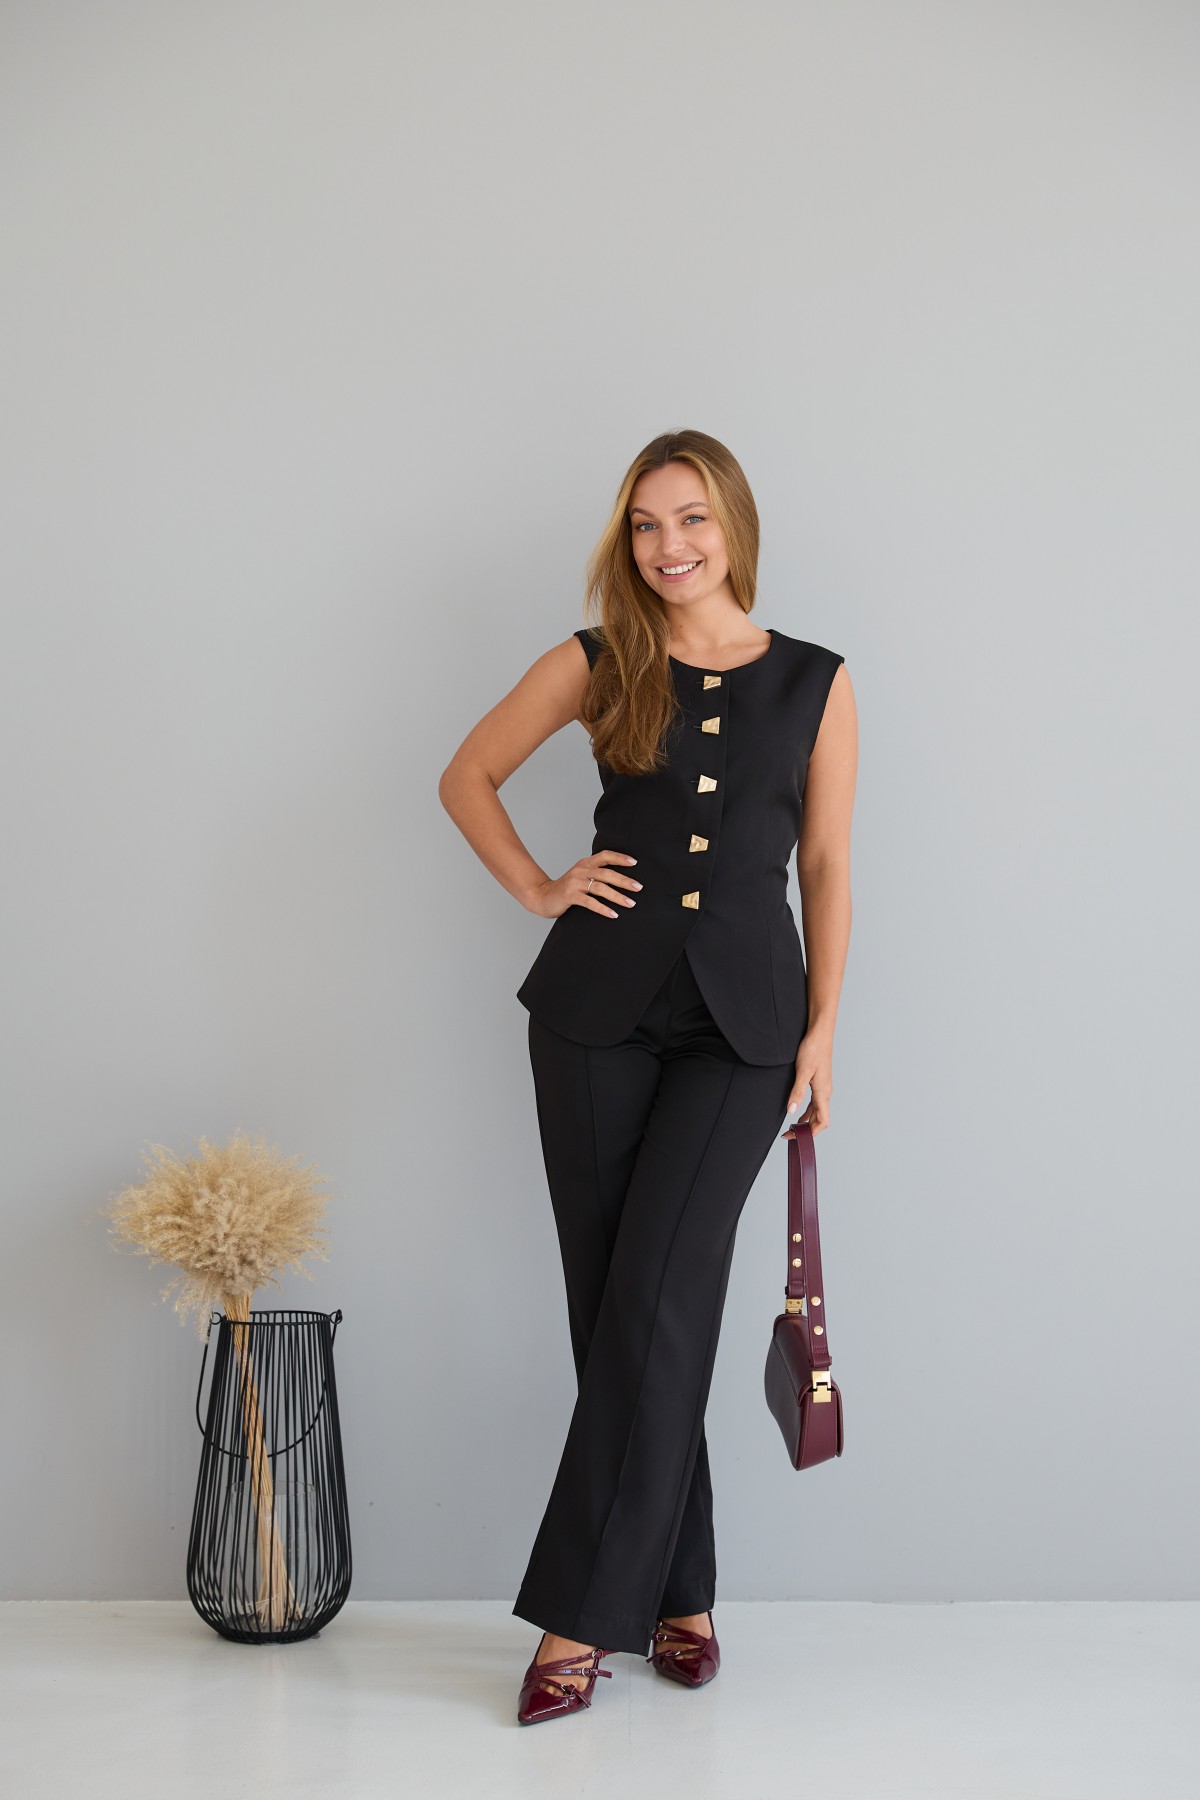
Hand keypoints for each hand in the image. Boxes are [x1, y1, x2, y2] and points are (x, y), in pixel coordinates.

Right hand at [527, 851, 641, 919]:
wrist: (542, 896)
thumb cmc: (566, 889)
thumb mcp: (580, 877)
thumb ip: (595, 875)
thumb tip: (619, 879)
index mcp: (584, 864)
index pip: (605, 856)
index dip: (620, 858)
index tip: (635, 862)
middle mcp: (580, 871)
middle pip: (606, 873)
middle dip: (624, 881)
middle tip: (639, 887)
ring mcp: (574, 883)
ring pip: (600, 888)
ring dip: (618, 896)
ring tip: (630, 904)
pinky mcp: (570, 896)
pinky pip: (590, 902)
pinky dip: (603, 909)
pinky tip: (613, 914)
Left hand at [782, 1031, 832, 1135]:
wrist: (819, 1033)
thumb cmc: (813, 1049)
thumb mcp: (802, 1072)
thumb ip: (797, 1093)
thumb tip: (791, 1112)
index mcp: (823, 1093)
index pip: (822, 1122)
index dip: (811, 1134)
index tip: (796, 1138)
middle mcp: (826, 1092)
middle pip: (820, 1119)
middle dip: (807, 1130)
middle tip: (790, 1135)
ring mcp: (823, 1087)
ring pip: (817, 1111)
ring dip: (807, 1121)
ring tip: (793, 1128)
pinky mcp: (819, 1082)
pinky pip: (815, 1102)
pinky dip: (807, 1111)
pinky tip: (798, 1112)